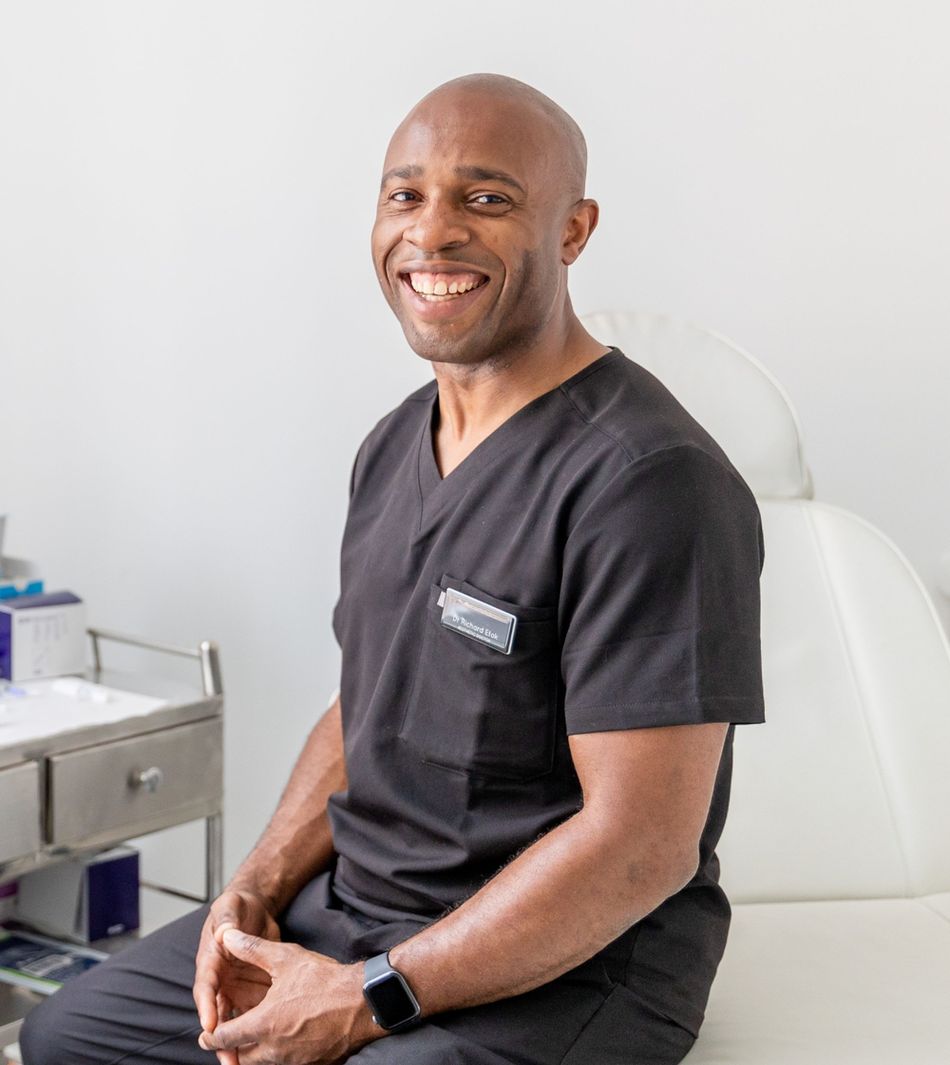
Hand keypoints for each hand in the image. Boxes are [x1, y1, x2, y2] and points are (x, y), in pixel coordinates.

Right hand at [193, 889, 281, 1064]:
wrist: (253, 908)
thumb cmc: (237, 907)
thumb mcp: (230, 907)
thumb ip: (226, 919)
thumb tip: (221, 931)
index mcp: (210, 961)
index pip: (205, 987)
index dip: (206, 1007)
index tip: (210, 1026)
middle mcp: (219, 979)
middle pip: (217, 1013)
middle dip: (221, 1039)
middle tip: (228, 1059)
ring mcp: (234, 986)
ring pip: (234, 1019)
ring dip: (238, 1041)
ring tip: (242, 1063)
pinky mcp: (251, 988)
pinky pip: (253, 1011)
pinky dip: (256, 1028)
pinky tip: (265, 1045)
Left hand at [197, 929, 381, 1064]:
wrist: (362, 1002)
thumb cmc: (324, 979)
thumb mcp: (286, 958)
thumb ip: (252, 949)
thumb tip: (227, 936)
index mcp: (262, 1024)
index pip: (224, 1039)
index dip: (211, 1036)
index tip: (207, 1034)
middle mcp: (273, 1049)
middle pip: (240, 1057)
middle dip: (232, 1048)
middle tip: (228, 1037)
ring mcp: (292, 1060)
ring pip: (261, 1063)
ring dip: (253, 1052)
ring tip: (254, 1036)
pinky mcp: (309, 1064)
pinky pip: (283, 1063)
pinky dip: (276, 1054)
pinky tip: (282, 1037)